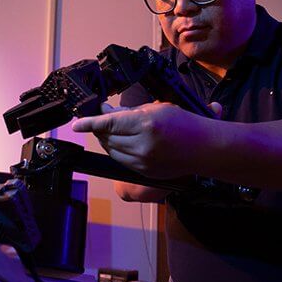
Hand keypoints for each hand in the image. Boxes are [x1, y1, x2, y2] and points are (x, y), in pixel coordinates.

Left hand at [72, 102, 221, 178]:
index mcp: (146, 125)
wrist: (205, 149)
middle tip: (100, 118)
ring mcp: (143, 162)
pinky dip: (117, 151)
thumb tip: (105, 112)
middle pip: (107, 138)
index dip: (89, 123)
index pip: (108, 124)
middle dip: (99, 128)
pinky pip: (121, 161)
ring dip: (107, 140)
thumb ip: (128, 113)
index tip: (76, 124)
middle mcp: (142, 145)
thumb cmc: (185, 124)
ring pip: (112, 151)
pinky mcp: (144, 173)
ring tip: (111, 130)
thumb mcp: (157, 109)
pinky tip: (122, 142)